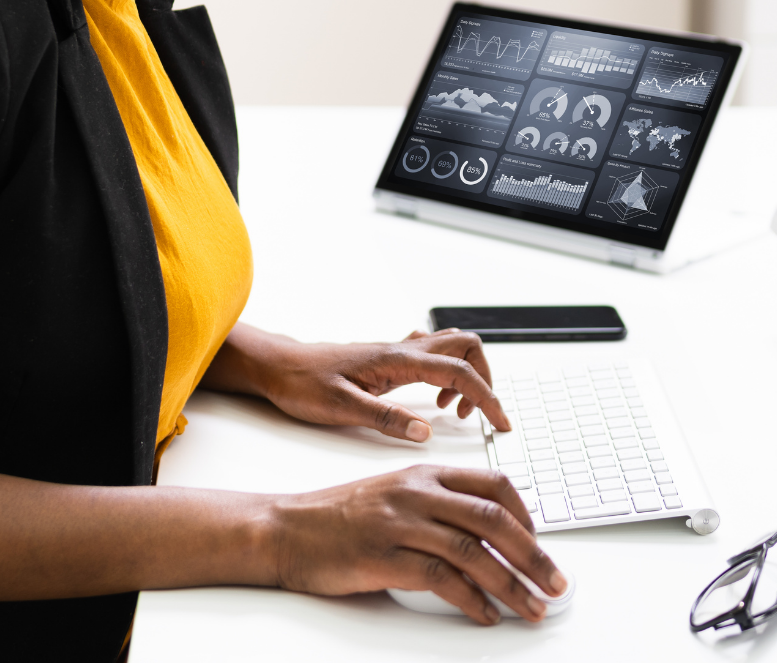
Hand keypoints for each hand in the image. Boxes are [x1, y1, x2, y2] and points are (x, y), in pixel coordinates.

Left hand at [204, 324, 510, 442]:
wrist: (278, 367)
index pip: (459, 372)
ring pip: (452, 347)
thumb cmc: (302, 385)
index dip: (486, 398)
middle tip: (479, 414)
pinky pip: (433, 355)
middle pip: (466, 346)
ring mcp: (397, 351)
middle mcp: (402, 349)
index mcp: (396, 360)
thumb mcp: (341, 408)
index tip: (499, 423)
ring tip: (453, 411)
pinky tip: (432, 400)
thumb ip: (385, 419)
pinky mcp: (389, 358)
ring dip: (466, 375)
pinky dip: (447, 373)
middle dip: (484, 378)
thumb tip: (424, 430)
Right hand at [269, 463, 564, 622]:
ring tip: (531, 607)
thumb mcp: (394, 494)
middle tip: (556, 583)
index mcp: (424, 474)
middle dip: (533, 555)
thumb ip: (437, 505)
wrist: (287, 529)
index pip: (493, 484)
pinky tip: (485, 615)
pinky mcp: (384, 557)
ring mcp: (400, 523)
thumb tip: (486, 535)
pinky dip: (471, 600)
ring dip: (511, 584)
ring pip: (473, 551)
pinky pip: (441, 579)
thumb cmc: (340, 516)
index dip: (526, 516)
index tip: (541, 544)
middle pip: (493, 518)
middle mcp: (417, 493)